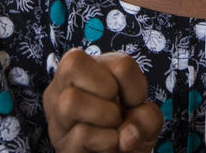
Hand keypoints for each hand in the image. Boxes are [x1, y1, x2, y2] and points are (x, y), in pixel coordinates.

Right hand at [43, 49, 161, 151]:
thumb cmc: (128, 132)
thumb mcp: (146, 119)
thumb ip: (147, 116)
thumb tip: (128, 130)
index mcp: (86, 71)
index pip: (117, 61)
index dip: (135, 86)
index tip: (133, 103)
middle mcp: (64, 88)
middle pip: (74, 62)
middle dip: (108, 88)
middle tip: (115, 110)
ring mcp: (58, 117)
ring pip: (70, 100)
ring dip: (105, 117)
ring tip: (111, 129)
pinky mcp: (62, 145)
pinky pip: (82, 134)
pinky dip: (106, 142)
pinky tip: (107, 147)